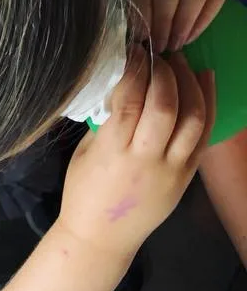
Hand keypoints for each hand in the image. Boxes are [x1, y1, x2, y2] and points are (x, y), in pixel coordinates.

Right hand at [58, 48, 214, 259]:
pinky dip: (207, 102)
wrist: (101, 238)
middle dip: (164, 72)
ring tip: (181, 62)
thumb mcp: (85, 154)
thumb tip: (125, 87)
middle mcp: (145, 159)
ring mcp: (171, 169)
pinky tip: (204, 79)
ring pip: (192, 117)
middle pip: (165, 105)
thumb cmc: (83, 194)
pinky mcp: (187, 175)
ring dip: (190, 83)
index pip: (130, 100)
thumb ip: (107, 122)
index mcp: (112, 153)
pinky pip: (204, 134)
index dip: (135, 70)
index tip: (134, 51)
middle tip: (159, 55)